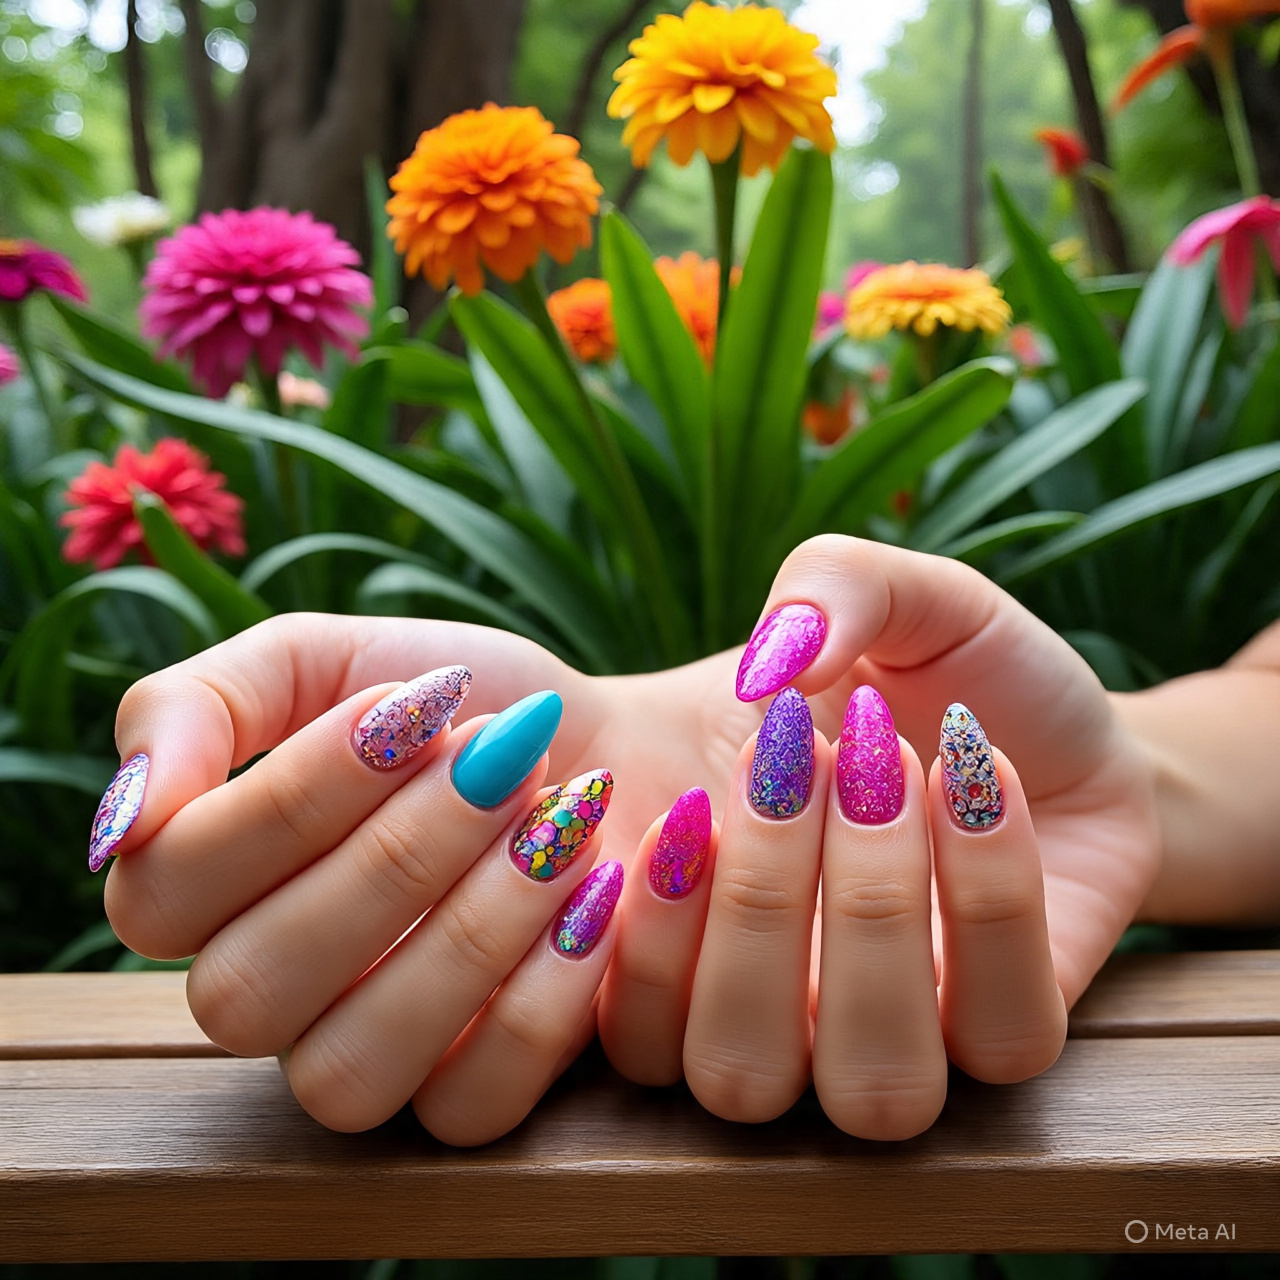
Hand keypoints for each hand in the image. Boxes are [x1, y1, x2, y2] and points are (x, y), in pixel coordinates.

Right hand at [97, 614, 751, 1141]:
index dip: (292, 798)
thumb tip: (129, 817)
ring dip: (473, 926)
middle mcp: (266, 994)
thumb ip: (202, 705)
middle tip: (502, 758)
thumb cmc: (461, 707)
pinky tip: (594, 890)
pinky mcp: (468, 1096)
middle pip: (253, 987)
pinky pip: (470, 1104)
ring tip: (560, 820)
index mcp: (206, 890)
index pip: (169, 889)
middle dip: (398, 853)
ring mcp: (364, 1057)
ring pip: (351, 1067)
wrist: (604, 748)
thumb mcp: (329, 660)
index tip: (411, 706)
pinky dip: (548, 987)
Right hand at [643, 535, 1159, 1136]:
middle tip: (792, 751)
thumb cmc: (927, 667)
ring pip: (864, 1087)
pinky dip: (988, 898)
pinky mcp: (1009, 1029)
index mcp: (690, 930)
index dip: (613, 938)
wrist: (1056, 716)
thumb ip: (820, 587)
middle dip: (757, 903)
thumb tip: (779, 660)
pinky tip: (982, 781)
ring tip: (888, 767)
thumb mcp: (873, 587)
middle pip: (730, 1072)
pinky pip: (996, 1034)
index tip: (673, 792)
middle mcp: (782, 1006)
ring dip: (869, 913)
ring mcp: (901, 1032)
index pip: (601, 1024)